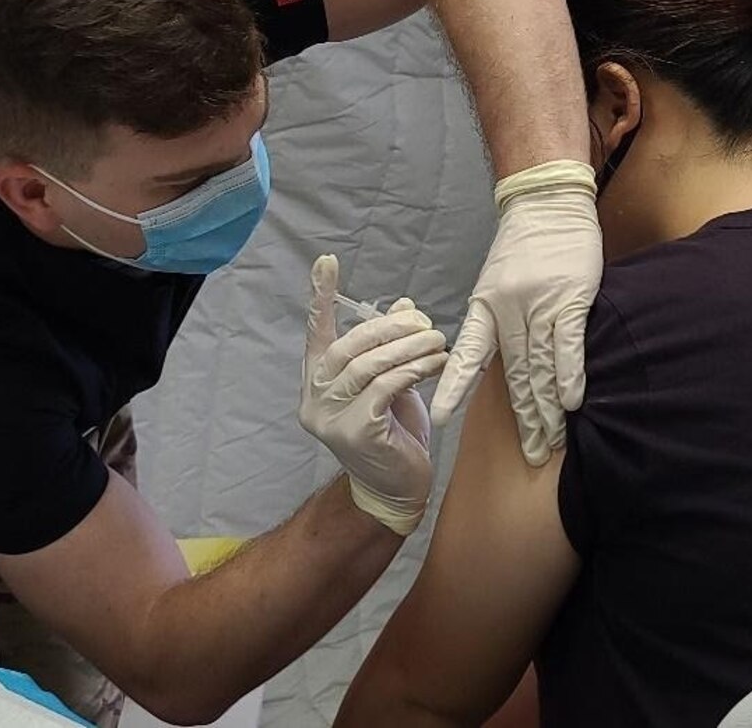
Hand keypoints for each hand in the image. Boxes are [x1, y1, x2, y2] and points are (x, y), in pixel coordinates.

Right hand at [299, 255, 447, 534]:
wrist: (395, 489)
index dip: (320, 296)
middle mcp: (315, 399)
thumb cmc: (392, 434)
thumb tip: (404, 306)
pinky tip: (436, 364)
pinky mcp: (355, 431)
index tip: (327, 261)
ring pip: (369, 365)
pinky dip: (413, 370)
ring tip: (437, 340)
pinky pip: (385, 387)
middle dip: (389, 328)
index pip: (315, 332)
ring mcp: (330, 417)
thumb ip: (390, 348)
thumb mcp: (391, 383)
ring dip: (408, 348)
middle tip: (425, 321)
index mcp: (317, 383)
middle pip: (348, 346)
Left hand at [432, 160, 600, 465]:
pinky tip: (571, 403)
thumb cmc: (525, 244)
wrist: (546, 202)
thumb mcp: (496, 282)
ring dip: (547, 408)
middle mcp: (507, 310)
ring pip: (541, 366)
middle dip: (525, 418)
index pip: (467, 355)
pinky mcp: (569, 298)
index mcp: (485, 306)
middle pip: (516, 374)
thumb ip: (499, 320)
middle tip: (533, 454)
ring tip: (551, 442)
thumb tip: (508, 362)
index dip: (454, 387)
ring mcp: (539, 305)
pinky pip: (567, 344)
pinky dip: (568, 375)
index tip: (440, 418)